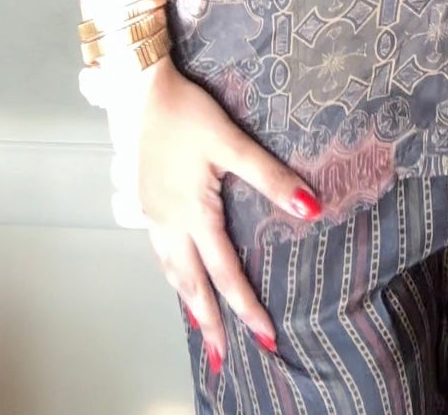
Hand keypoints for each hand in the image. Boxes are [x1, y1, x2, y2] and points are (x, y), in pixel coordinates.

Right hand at [93, 56, 321, 368]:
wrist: (137, 89)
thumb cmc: (186, 112)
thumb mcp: (231, 141)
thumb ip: (269, 177)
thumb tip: (310, 207)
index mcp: (193, 214)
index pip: (225, 272)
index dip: (246, 306)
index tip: (265, 336)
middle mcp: (169, 223)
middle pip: (191, 284)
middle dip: (210, 322)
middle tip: (222, 358)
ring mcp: (152, 214)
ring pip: (172, 271)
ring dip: (189, 301)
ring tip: (201, 326)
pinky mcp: (145, 201)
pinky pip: (161, 253)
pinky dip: (174, 275)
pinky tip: (179, 275)